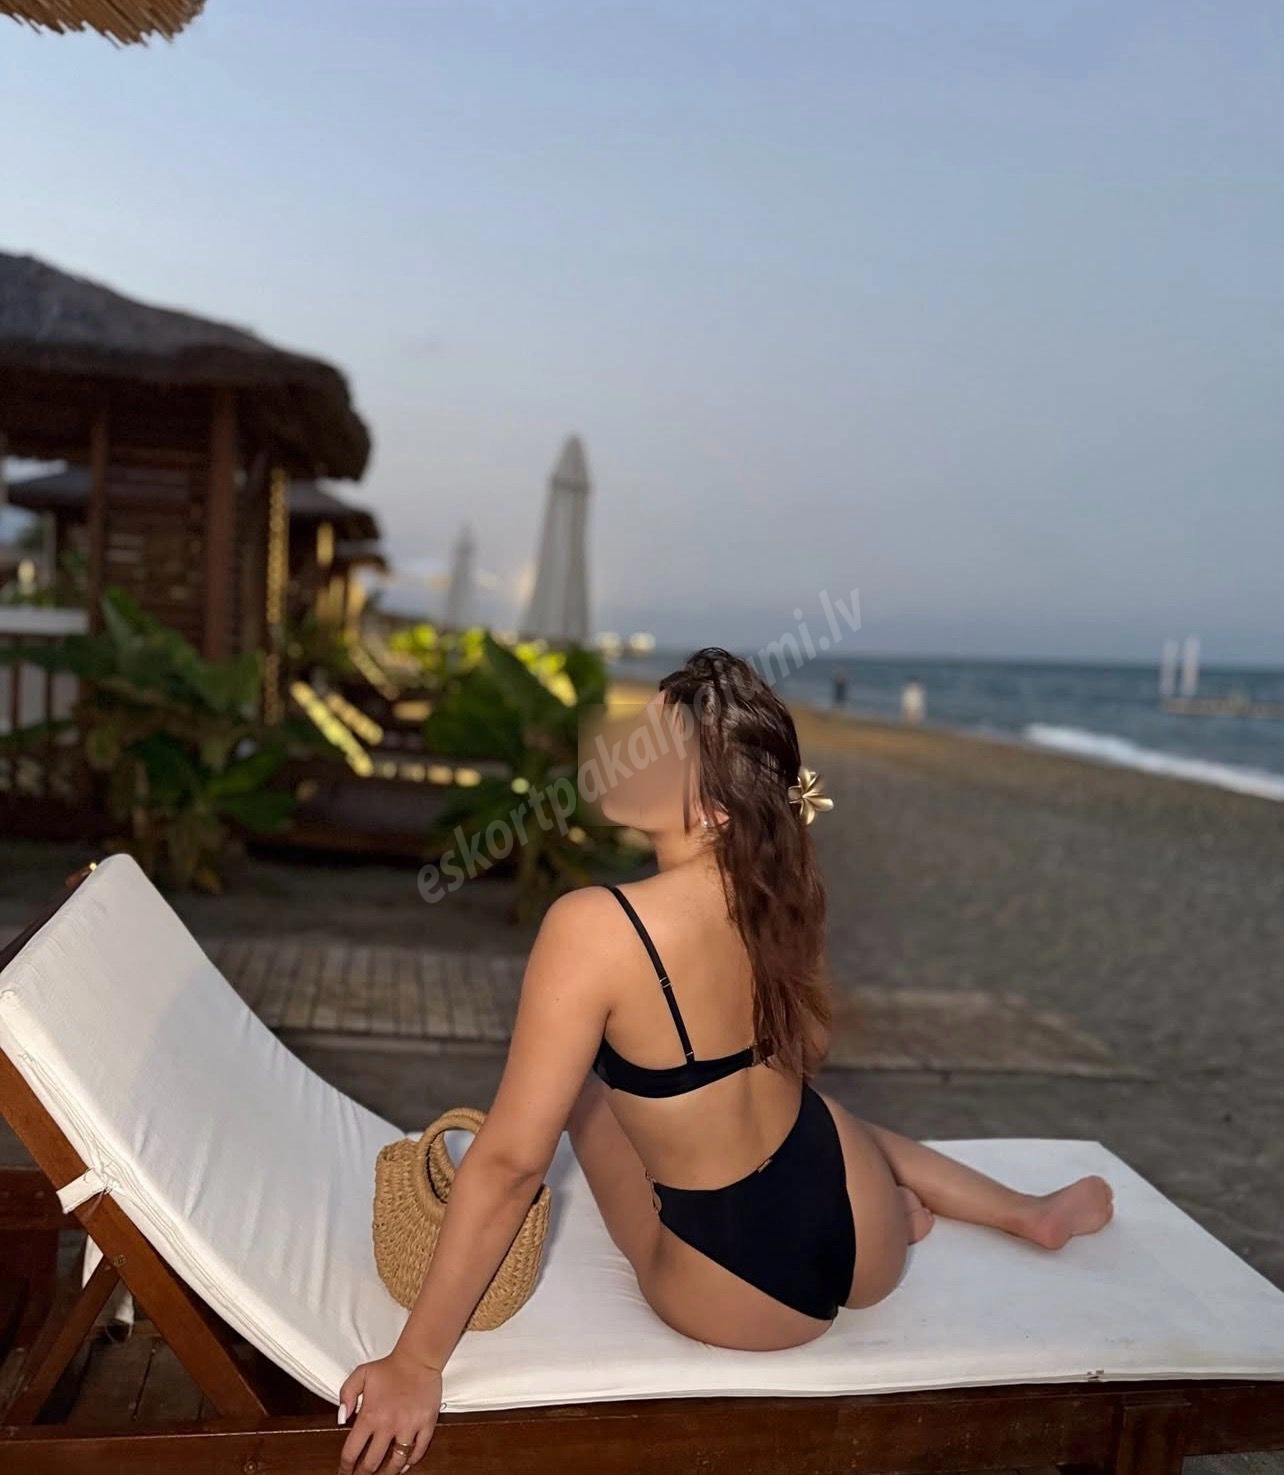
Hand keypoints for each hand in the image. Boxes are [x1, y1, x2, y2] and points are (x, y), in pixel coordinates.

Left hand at [338, 1352, 442, 1473]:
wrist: (418, 1357)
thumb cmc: (390, 1366)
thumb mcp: (360, 1375)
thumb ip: (346, 1395)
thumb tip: (341, 1419)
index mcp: (370, 1415)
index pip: (352, 1452)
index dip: (345, 1467)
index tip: (344, 1472)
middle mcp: (388, 1425)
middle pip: (372, 1463)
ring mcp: (409, 1426)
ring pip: (396, 1463)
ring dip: (387, 1473)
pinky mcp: (426, 1424)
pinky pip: (418, 1451)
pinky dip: (411, 1461)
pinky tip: (405, 1464)